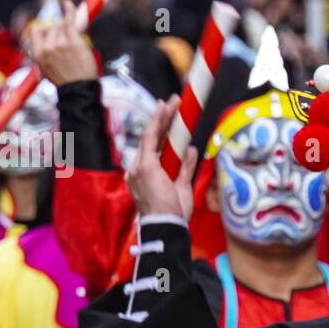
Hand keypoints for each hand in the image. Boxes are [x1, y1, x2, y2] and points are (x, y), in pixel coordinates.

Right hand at [26, 5, 97, 85]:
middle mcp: (46, 47)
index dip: (42, 29)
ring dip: (67, 27)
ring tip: (73, 39)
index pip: (35, 32)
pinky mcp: (73, 41)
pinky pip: (69, 20)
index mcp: (37, 55)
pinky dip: (69, 10)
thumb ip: (43, 53)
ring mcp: (60, 43)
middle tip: (67, 41)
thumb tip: (41, 40)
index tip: (48, 28)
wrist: (79, 90)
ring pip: (60, 25)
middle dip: (59, 30)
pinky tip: (67, 4)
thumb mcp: (45, 69)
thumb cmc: (66, 80)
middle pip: (50, 27)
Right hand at [125, 97, 196, 218]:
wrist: (167, 226)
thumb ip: (185, 168)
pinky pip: (151, 138)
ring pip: (151, 136)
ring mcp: (139, 167)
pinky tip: (165, 109)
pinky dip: (158, 122)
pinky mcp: (145, 166)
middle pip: (151, 140)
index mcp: (144, 177)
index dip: (161, 133)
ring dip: (164, 117)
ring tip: (175, 102)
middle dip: (163, 120)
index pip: (153, 149)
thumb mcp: (183, 187)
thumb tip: (191, 150)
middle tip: (174, 103)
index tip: (170, 120)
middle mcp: (137, 170)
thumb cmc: (173, 214)